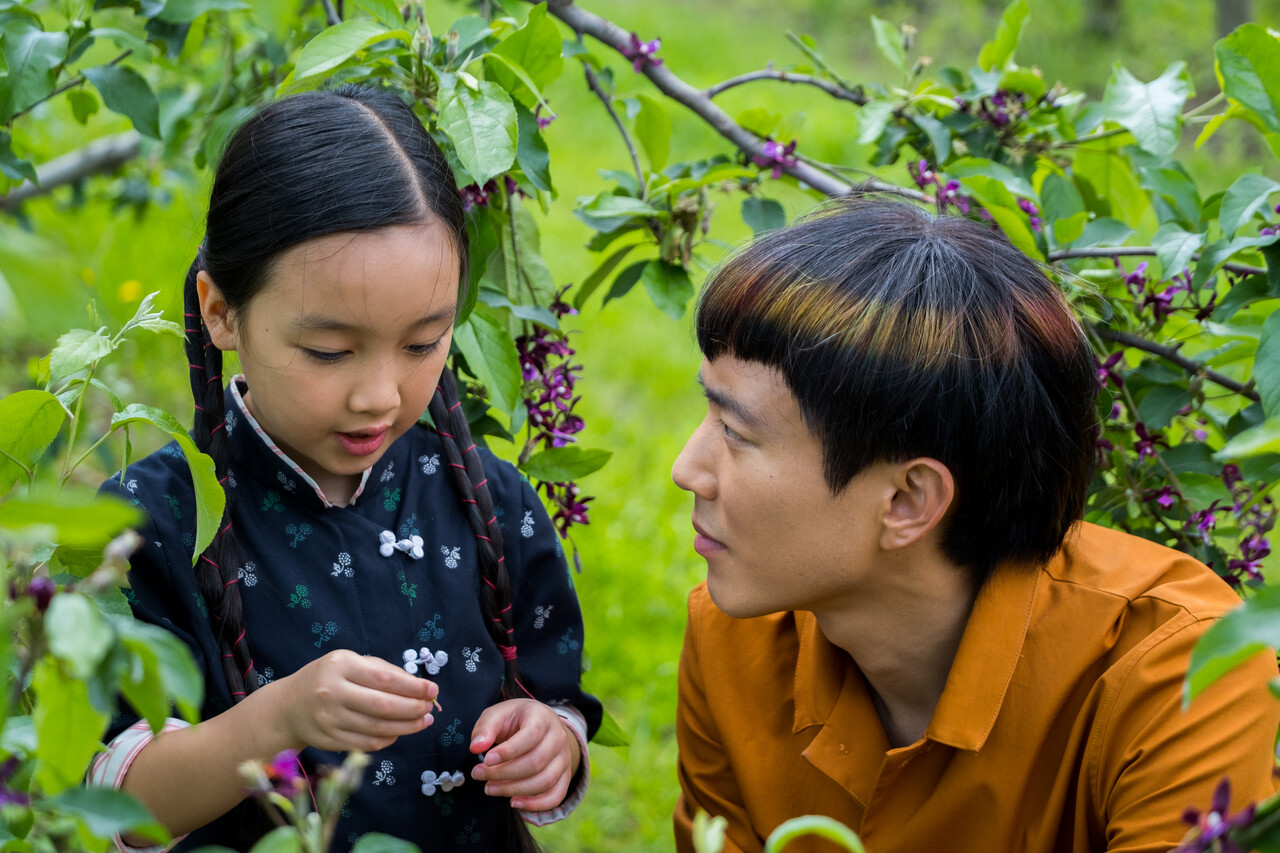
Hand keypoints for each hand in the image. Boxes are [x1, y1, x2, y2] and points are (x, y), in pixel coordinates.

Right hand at [275, 649, 437, 752]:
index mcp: (340, 665)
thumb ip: (384, 671)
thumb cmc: (330, 678)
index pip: (385, 679)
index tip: (432, 689)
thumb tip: (419, 687)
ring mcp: (328, 719)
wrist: (290, 705)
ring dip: (407, 727)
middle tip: (430, 708)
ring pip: (377, 728)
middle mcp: (332, 692)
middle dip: (413, 709)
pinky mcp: (328, 740)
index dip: (413, 687)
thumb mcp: (351, 662)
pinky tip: (400, 731)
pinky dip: (388, 739)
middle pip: (383, 706)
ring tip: (423, 721)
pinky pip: (366, 743)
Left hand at [469, 699, 580, 811]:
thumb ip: (485, 728)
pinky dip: (536, 805)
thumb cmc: (515, 719)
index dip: (508, 751)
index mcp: (542, 718)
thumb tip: (476, 747)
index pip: (531, 736)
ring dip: (514, 790)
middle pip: (536, 762)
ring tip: (490, 788)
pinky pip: (556, 796)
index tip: (486, 759)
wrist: (539, 722)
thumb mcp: (498, 714)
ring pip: (545, 781)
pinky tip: (514, 803)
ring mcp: (564, 758)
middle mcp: (558, 738)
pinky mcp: (564, 775)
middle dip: (504, 773)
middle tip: (479, 774)